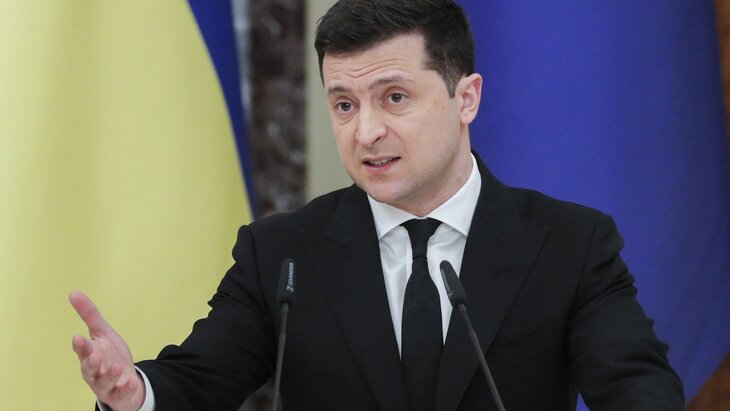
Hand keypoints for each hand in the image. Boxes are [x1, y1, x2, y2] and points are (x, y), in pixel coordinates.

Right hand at [69, 291, 144, 410]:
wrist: (124, 381)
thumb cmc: (110, 356)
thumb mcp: (103, 333)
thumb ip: (90, 315)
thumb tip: (74, 293)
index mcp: (90, 354)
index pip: (83, 350)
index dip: (80, 345)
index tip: (77, 337)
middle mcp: (94, 371)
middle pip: (89, 368)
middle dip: (90, 362)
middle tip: (94, 354)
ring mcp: (105, 384)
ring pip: (103, 382)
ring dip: (110, 375)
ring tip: (118, 367)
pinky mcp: (118, 394)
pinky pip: (121, 393)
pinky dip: (126, 388)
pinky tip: (131, 382)